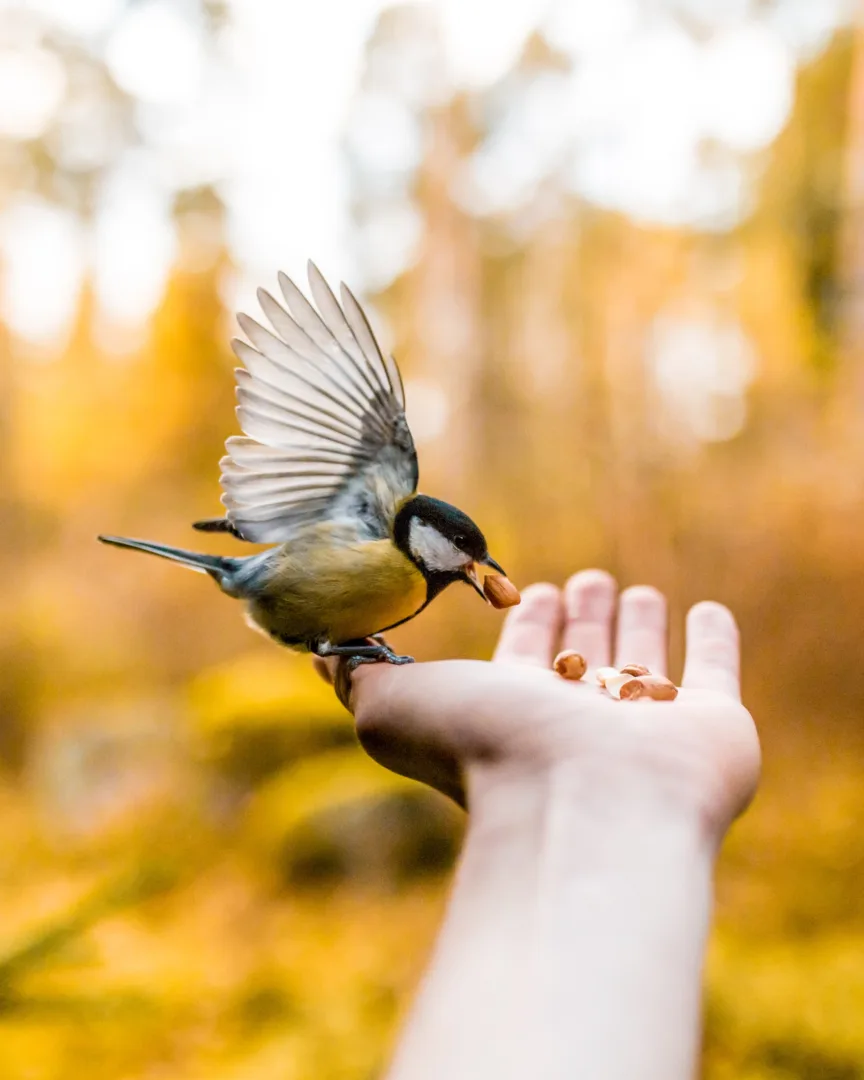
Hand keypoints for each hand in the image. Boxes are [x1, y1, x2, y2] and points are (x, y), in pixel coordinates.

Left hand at [317, 570, 759, 839]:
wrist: (578, 803)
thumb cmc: (482, 753)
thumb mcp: (393, 705)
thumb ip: (358, 674)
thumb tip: (315, 652)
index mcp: (514, 713)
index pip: (523, 660)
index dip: (526, 626)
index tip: (526, 588)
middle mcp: (578, 722)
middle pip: (581, 660)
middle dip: (580, 618)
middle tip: (585, 580)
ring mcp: (645, 727)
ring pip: (641, 664)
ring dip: (635, 625)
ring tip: (630, 589)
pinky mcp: (710, 728)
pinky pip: (714, 673)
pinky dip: (713, 642)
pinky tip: (707, 611)